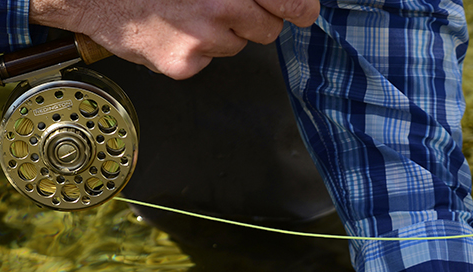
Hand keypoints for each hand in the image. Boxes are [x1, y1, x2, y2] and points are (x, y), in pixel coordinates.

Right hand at [30, 0, 319, 78]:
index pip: (290, 2)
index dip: (300, 7)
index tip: (302, 10)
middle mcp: (220, 5)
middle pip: (268, 30)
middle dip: (254, 20)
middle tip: (223, 6)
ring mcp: (203, 38)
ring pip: (237, 46)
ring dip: (221, 33)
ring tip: (185, 12)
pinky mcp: (185, 64)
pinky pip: (208, 61)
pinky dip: (194, 50)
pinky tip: (170, 28)